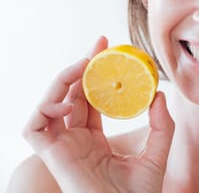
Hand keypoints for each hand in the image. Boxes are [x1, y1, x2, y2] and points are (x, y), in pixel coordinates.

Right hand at [23, 37, 174, 192]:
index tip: (109, 49)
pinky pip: (34, 129)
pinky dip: (44, 110)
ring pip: (49, 104)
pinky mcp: (54, 156)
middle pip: (70, 94)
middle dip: (81, 65)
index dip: (96, 73)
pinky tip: (69, 103)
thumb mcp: (157, 153)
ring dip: (62, 80)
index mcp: (95, 139)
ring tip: (85, 65)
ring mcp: (64, 147)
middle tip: (100, 44)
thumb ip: (162, 125)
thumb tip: (159, 94)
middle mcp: (76, 139)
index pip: (90, 98)